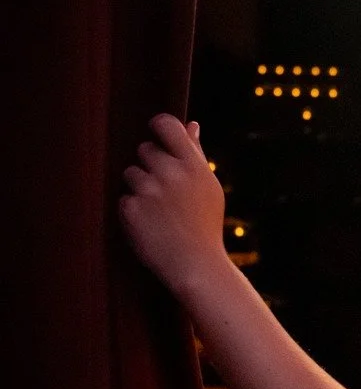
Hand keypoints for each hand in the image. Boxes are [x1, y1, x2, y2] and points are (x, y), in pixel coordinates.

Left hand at [118, 114, 228, 297]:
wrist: (195, 264)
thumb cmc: (204, 224)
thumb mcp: (209, 187)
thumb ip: (196, 153)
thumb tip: (191, 124)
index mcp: (193, 165)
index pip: (166, 125)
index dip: (158, 126)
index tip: (158, 137)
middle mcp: (171, 174)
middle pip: (144, 149)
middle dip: (150, 166)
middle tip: (165, 192)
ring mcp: (149, 191)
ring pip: (130, 173)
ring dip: (139, 187)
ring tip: (158, 211)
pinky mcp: (131, 209)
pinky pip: (123, 197)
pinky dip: (133, 210)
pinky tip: (150, 224)